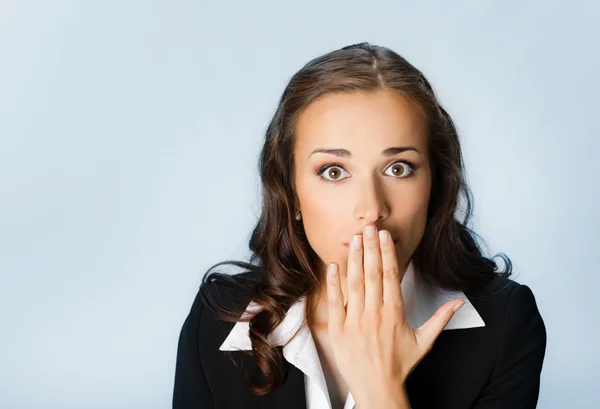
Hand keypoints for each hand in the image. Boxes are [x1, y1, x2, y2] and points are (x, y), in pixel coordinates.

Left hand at [325, 223, 464, 407]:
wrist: (377, 389)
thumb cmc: (400, 366)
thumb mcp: (424, 342)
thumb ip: (440, 319)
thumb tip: (459, 303)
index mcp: (394, 313)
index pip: (390, 276)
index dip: (386, 253)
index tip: (384, 236)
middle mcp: (374, 314)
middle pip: (372, 274)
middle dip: (370, 248)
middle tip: (367, 227)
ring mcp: (354, 320)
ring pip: (354, 283)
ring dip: (354, 259)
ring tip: (354, 239)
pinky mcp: (339, 329)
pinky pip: (335, 302)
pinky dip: (334, 283)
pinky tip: (334, 266)